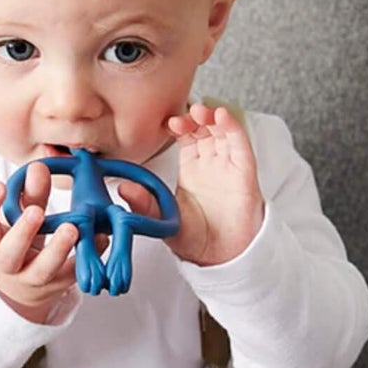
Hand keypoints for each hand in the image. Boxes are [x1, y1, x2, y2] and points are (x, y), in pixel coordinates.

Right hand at [0, 161, 98, 322]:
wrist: (18, 288)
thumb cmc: (15, 245)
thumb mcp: (15, 222)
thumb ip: (29, 196)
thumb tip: (39, 166)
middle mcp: (8, 265)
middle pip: (10, 254)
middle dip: (23, 232)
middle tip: (37, 212)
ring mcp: (31, 280)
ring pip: (42, 270)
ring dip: (58, 249)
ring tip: (72, 228)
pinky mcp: (56, 287)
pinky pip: (72, 275)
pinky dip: (87, 256)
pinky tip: (100, 238)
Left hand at [117, 104, 263, 265]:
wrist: (221, 257)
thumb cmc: (194, 238)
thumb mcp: (163, 219)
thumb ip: (144, 204)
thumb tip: (122, 188)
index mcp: (191, 168)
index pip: (186, 135)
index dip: (179, 124)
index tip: (168, 122)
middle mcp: (211, 161)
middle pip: (204, 126)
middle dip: (194, 115)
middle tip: (183, 114)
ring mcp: (228, 163)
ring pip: (222, 129)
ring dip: (212, 116)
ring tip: (200, 111)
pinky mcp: (244, 170)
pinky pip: (240, 143)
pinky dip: (232, 126)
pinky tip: (221, 116)